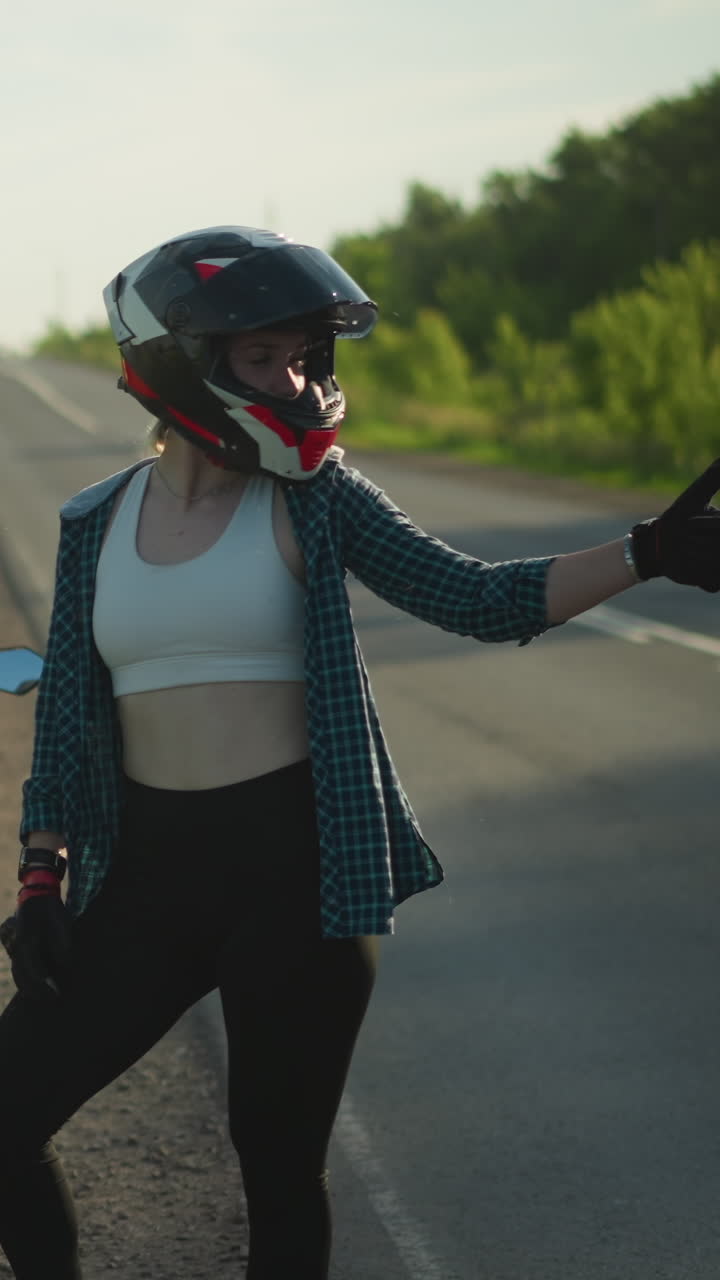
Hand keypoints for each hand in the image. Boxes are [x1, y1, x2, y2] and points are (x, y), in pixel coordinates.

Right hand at [0, 894, 71, 998]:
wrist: (37, 897)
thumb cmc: (52, 910)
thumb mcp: (62, 922)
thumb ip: (62, 944)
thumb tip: (64, 965)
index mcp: (28, 939)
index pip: (34, 968)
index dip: (44, 984)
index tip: (56, 994)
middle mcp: (17, 946)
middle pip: (22, 975)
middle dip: (36, 991)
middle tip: (53, 1001)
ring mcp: (13, 948)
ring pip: (18, 974)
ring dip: (29, 988)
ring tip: (45, 999)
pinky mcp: (15, 950)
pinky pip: (17, 969)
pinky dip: (25, 980)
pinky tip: (36, 990)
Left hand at [630, 458, 719, 591]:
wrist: (656, 549)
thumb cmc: (677, 518)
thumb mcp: (695, 497)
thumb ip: (713, 479)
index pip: (718, 528)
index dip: (703, 526)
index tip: (688, 525)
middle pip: (718, 546)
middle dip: (699, 541)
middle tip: (683, 539)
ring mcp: (719, 567)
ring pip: (715, 563)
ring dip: (696, 558)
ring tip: (684, 551)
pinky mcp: (713, 584)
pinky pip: (711, 581)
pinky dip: (695, 575)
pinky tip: (686, 567)